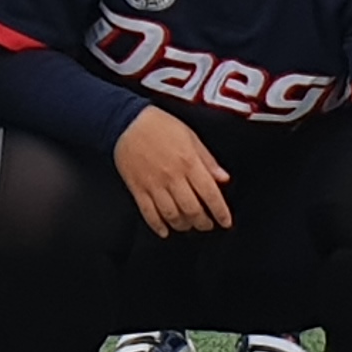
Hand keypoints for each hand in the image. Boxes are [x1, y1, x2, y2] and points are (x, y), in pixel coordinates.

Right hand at [112, 107, 234, 238]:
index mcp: (188, 162)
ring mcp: (154, 184)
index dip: (220, 212)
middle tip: (207, 224)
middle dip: (203, 222)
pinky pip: (149, 213)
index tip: (225, 221)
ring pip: (172, 215)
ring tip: (187, 225)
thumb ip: (207, 160)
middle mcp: (172, 176)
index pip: (210, 194)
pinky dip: (158, 225)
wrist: (126, 122)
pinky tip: (164, 230)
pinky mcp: (138, 188)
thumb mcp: (190, 136)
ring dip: (183, 225)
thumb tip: (222, 178)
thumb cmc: (158, 125)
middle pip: (192, 210)